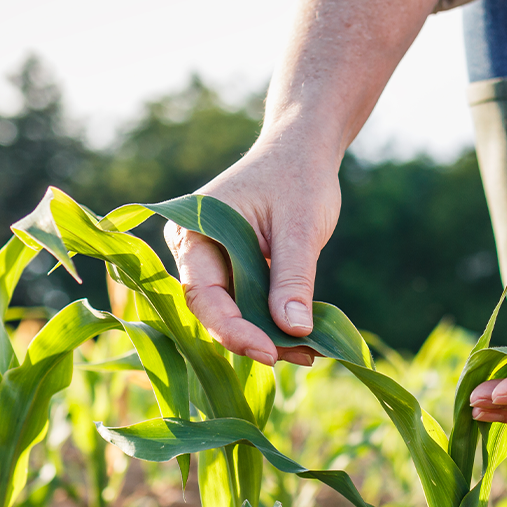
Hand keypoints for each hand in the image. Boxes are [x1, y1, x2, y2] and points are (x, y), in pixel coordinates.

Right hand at [165, 134, 339, 366]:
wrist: (303, 151)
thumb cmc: (298, 177)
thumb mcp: (300, 228)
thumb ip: (293, 278)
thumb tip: (293, 330)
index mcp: (194, 231)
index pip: (203, 294)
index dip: (233, 330)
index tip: (270, 352)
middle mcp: (194, 250)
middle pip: (215, 311)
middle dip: (256, 339)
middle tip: (303, 356)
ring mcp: (214, 263)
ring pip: (235, 313)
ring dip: (270, 336)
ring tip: (312, 351)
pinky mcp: (236, 272)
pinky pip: (250, 305)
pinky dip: (276, 323)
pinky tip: (307, 337)